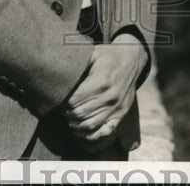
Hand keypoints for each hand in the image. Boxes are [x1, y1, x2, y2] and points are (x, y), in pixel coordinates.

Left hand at [62, 35, 145, 149]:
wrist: (132, 59)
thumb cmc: (108, 56)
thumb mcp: (93, 53)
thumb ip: (77, 62)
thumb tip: (58, 72)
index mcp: (102, 81)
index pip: (74, 101)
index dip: (62, 103)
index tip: (56, 99)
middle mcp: (110, 97)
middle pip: (79, 114)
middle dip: (66, 113)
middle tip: (59, 109)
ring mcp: (117, 107)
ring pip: (89, 125)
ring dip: (74, 124)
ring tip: (68, 118)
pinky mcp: (121, 114)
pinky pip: (104, 132)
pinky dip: (90, 136)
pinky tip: (80, 130)